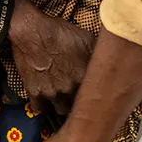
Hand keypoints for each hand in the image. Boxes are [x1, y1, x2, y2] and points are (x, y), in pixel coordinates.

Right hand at [7, 0, 93, 114]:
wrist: (32, 31)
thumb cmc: (61, 32)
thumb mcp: (88, 39)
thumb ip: (98, 56)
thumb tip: (108, 62)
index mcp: (86, 76)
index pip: (97, 96)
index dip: (96, 95)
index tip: (95, 94)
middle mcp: (71, 88)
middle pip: (80, 106)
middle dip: (80, 102)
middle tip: (78, 95)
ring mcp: (52, 92)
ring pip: (61, 110)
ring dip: (62, 105)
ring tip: (63, 98)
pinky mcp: (35, 92)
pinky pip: (40, 108)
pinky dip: (43, 105)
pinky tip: (46, 99)